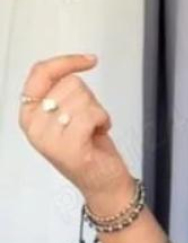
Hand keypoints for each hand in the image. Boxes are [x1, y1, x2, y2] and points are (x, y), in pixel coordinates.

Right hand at [18, 53, 132, 209]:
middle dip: (89, 99)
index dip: (66, 61)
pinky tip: (99, 134)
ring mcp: (48, 137)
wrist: (103, 182)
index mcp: (29, 114)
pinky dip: (103, 120)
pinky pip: (91, 114)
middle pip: (70, 83)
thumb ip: (61, 93)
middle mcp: (33, 125)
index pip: (41, 73)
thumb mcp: (69, 115)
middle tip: (89, 121)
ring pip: (83, 98)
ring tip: (93, 130)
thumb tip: (70, 68)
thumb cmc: (90, 147)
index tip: (89, 60)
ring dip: (98, 112)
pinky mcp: (68, 147)